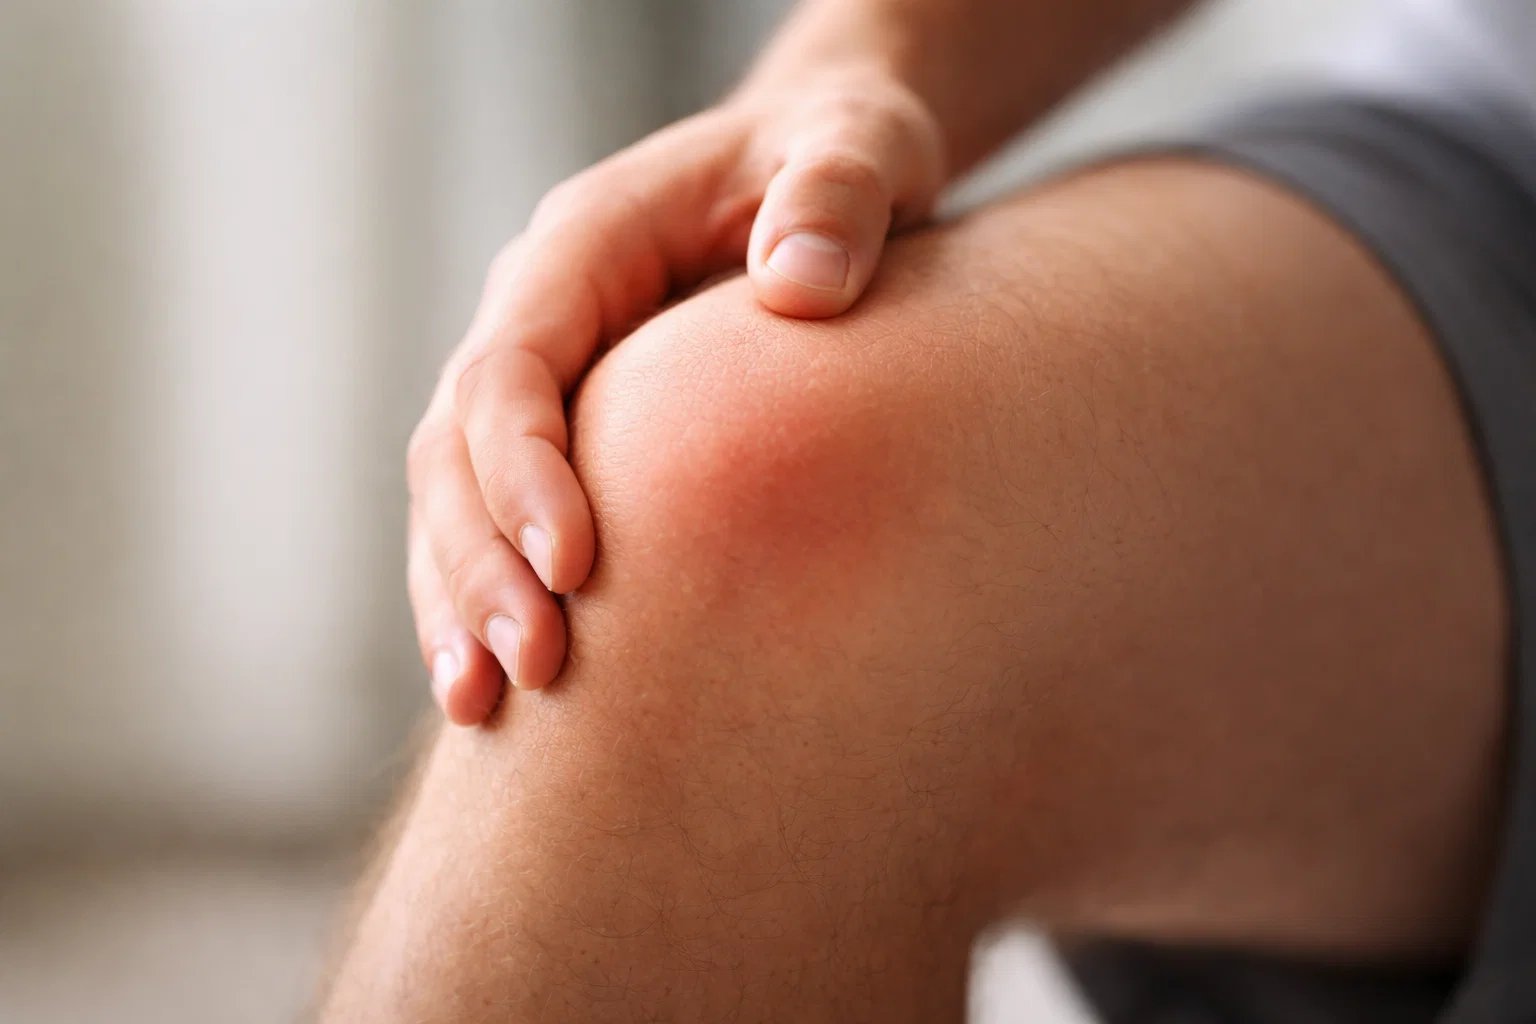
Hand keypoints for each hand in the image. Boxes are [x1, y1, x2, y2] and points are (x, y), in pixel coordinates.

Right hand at [408, 69, 944, 724]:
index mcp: (588, 242)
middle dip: (481, 561)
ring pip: (452, 499)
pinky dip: (485, 602)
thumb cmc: (842, 154)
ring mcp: (546, 382)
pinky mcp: (569, 440)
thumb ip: (837, 191)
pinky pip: (494, 525)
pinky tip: (500, 697)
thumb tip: (802, 280)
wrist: (825, 175)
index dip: (523, 465)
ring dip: (460, 601)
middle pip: (456, 445)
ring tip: (488, 707)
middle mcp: (542, 315)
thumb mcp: (861, 143)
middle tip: (534, 670)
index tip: (573, 565)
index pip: (512, 361)